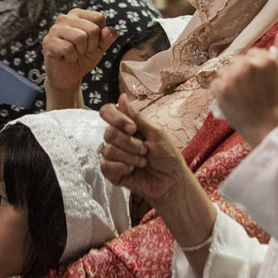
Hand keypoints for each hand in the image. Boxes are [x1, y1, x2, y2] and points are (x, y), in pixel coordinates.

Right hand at [43, 9, 115, 103]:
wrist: (69, 76)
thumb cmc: (84, 57)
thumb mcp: (101, 46)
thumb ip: (108, 37)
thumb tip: (107, 30)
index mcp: (78, 14)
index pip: (98, 18)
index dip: (100, 35)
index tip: (91, 42)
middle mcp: (65, 18)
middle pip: (92, 28)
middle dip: (92, 45)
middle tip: (82, 51)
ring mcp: (54, 29)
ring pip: (80, 37)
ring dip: (81, 51)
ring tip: (75, 53)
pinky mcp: (48, 42)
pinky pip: (68, 48)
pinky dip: (72, 57)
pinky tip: (66, 57)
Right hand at [99, 96, 216, 246]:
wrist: (172, 180)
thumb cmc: (167, 156)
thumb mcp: (155, 133)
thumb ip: (136, 117)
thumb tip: (121, 97)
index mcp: (126, 127)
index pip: (107, 112)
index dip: (116, 118)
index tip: (133, 128)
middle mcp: (117, 139)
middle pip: (108, 133)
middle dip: (130, 143)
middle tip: (144, 150)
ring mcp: (113, 156)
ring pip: (108, 150)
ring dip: (130, 157)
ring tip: (142, 162)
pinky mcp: (111, 173)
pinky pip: (106, 166)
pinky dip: (122, 167)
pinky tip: (132, 170)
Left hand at [210, 28, 277, 147]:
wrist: (269, 130)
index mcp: (265, 59)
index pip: (253, 55)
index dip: (257, 68)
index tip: (261, 83)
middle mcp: (247, 65)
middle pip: (239, 61)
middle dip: (243, 73)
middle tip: (252, 91)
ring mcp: (232, 77)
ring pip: (226, 70)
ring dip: (231, 80)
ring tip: (242, 96)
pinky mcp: (220, 90)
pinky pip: (216, 83)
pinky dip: (222, 91)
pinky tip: (233, 100)